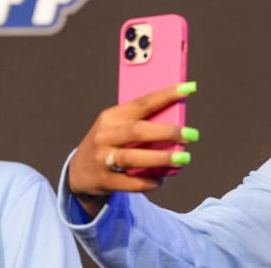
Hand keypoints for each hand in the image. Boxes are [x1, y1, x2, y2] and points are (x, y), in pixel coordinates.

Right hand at [68, 82, 196, 215]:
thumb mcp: (118, 127)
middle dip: (167, 132)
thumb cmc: (110, 143)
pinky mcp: (103, 180)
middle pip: (138, 131)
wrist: (78, 172)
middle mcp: (104, 135)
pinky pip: (129, 182)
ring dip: (161, 158)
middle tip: (192, 134)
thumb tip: (179, 124)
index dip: (166, 95)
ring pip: (133, 157)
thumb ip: (141, 123)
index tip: (189, 88)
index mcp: (111, 116)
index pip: (142, 102)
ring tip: (183, 158)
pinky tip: (160, 181)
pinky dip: (146, 182)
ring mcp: (102, 158)